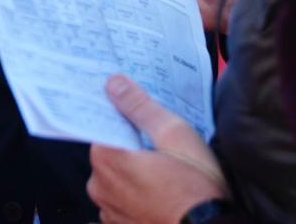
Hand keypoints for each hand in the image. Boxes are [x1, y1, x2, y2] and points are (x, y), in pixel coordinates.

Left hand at [88, 75, 226, 223]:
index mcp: (107, 159)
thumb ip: (140, 107)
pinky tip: (162, 193)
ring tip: (166, 172)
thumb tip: (115, 84)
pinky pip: (124, 200)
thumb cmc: (195, 189)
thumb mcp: (174, 134)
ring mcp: (109, 211)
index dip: (124, 118)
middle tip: (162, 146)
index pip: (103, 125)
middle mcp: (100, 187)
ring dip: (134, 172)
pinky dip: (138, 195)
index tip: (141, 117)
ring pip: (117, 178)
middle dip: (131, 145)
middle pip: (110, 151)